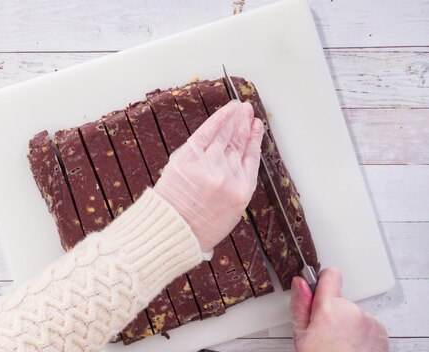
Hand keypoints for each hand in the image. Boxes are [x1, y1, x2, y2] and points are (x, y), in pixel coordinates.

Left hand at [154, 101, 263, 251]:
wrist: (172, 233)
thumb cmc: (198, 229)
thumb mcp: (229, 214)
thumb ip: (235, 190)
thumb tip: (236, 169)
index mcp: (242, 191)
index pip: (251, 157)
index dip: (254, 139)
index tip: (256, 127)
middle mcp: (229, 176)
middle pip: (238, 143)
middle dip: (243, 125)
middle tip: (247, 111)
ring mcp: (210, 166)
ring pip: (224, 136)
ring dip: (233, 119)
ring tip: (237, 108)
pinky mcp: (189, 159)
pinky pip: (207, 133)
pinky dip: (217, 120)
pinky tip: (225, 111)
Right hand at [291, 268, 388, 351]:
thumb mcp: (300, 335)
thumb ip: (300, 304)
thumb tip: (300, 282)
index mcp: (329, 307)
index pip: (330, 275)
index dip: (322, 281)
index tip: (318, 290)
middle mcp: (351, 309)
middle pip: (340, 300)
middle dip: (332, 311)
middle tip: (324, 332)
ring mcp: (368, 320)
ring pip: (353, 313)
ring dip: (347, 324)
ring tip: (339, 344)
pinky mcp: (381, 332)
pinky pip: (367, 325)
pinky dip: (360, 334)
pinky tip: (351, 347)